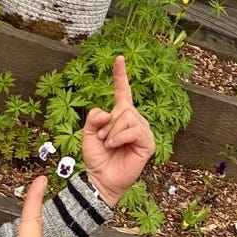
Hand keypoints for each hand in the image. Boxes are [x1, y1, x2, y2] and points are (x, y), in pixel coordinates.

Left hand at [81, 56, 155, 206]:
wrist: (100, 179)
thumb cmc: (96, 157)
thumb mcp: (87, 133)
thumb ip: (94, 117)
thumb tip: (109, 112)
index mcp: (120, 115)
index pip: (123, 91)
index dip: (120, 75)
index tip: (119, 57)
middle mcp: (134, 120)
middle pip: (122, 107)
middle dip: (107, 123)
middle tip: (103, 139)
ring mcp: (143, 131)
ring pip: (127, 117)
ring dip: (112, 132)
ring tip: (109, 145)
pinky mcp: (148, 143)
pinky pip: (133, 130)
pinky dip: (119, 137)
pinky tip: (115, 146)